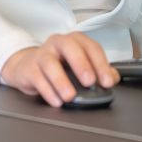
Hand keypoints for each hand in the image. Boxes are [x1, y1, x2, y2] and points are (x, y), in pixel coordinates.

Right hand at [0, 31, 119, 106]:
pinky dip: (47, 90)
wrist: (28, 66)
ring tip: (70, 96)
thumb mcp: (79, 65)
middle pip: (69, 46)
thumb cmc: (59, 65)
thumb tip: (112, 77)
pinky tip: (56, 100)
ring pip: (50, 62)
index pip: (90, 46)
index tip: (107, 81)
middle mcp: (58, 43)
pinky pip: (37, 77)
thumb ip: (98, 70)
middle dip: (81, 64)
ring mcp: (42, 54)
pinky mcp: (29, 67)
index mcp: (74, 41)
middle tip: (89, 81)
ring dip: (61, 80)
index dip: (100, 63)